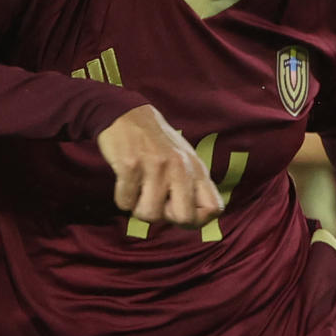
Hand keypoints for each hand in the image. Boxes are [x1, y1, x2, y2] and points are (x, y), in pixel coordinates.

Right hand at [96, 105, 221, 228]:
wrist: (126, 114)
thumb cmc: (156, 144)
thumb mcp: (184, 160)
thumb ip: (193, 186)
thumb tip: (195, 220)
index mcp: (196, 168)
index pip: (213, 208)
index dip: (197, 219)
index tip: (180, 211)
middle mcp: (180, 167)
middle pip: (184, 219)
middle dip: (166, 218)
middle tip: (156, 203)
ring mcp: (155, 166)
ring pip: (149, 215)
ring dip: (138, 208)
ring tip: (138, 190)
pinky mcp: (130, 165)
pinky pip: (125, 203)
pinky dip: (122, 198)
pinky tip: (125, 181)